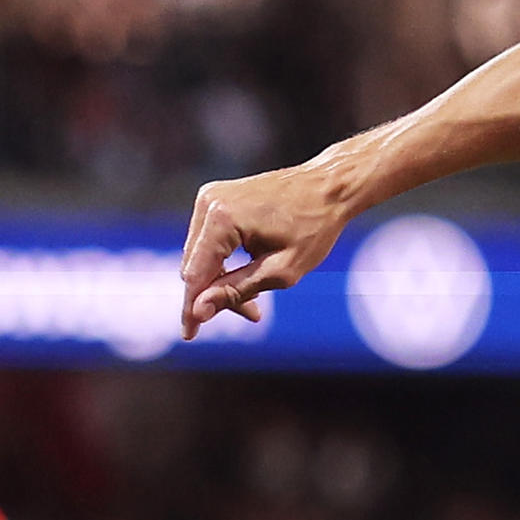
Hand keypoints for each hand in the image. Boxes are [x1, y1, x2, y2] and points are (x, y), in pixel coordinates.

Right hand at [180, 157, 357, 336]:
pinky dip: (225, 261)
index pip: (195, 274)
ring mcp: (210, 197)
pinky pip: (209, 240)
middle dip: (216, 295)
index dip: (191, 308)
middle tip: (253, 314)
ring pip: (201, 255)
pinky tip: (250, 274)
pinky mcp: (217, 198)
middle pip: (195, 266)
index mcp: (222, 218)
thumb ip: (236, 290)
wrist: (329, 184)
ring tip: (256, 301)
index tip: (189, 335)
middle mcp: (208, 203)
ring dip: (221, 280)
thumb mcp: (281, 269)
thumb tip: (198, 311)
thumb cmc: (314, 225)